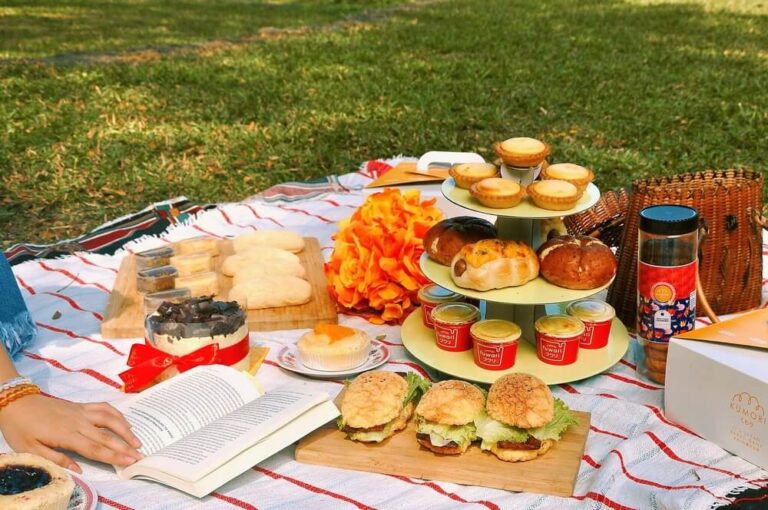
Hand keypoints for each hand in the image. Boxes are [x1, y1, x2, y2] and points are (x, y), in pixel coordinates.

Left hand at [0, 394, 141, 472]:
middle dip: (125, 447)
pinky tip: (125, 422)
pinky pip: (104, 408)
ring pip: (110, 420)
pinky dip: (117, 414)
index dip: (114, 456)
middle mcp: (79, 422)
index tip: (130, 462)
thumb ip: (56, 459)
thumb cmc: (21, 428)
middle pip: (107, 436)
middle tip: (141, 456)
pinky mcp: (81, 405)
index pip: (96, 448)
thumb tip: (79, 469)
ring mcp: (82, 412)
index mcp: (67, 435)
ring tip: (137, 442)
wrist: (17, 402)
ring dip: (126, 430)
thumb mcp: (31, 449)